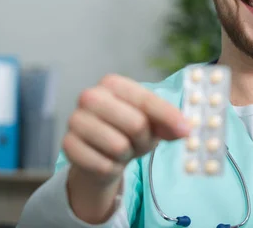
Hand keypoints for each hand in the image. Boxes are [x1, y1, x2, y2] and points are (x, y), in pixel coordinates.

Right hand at [63, 74, 189, 221]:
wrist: (100, 153)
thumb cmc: (130, 130)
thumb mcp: (153, 122)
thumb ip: (170, 121)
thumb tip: (185, 129)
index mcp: (112, 83)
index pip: (147, 100)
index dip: (169, 117)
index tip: (186, 130)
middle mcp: (90, 96)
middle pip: (135, 123)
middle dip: (144, 139)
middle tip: (141, 141)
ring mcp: (75, 120)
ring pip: (119, 146)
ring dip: (127, 154)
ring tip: (123, 148)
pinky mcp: (67, 146)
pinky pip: (103, 165)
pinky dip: (112, 168)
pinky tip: (107, 160)